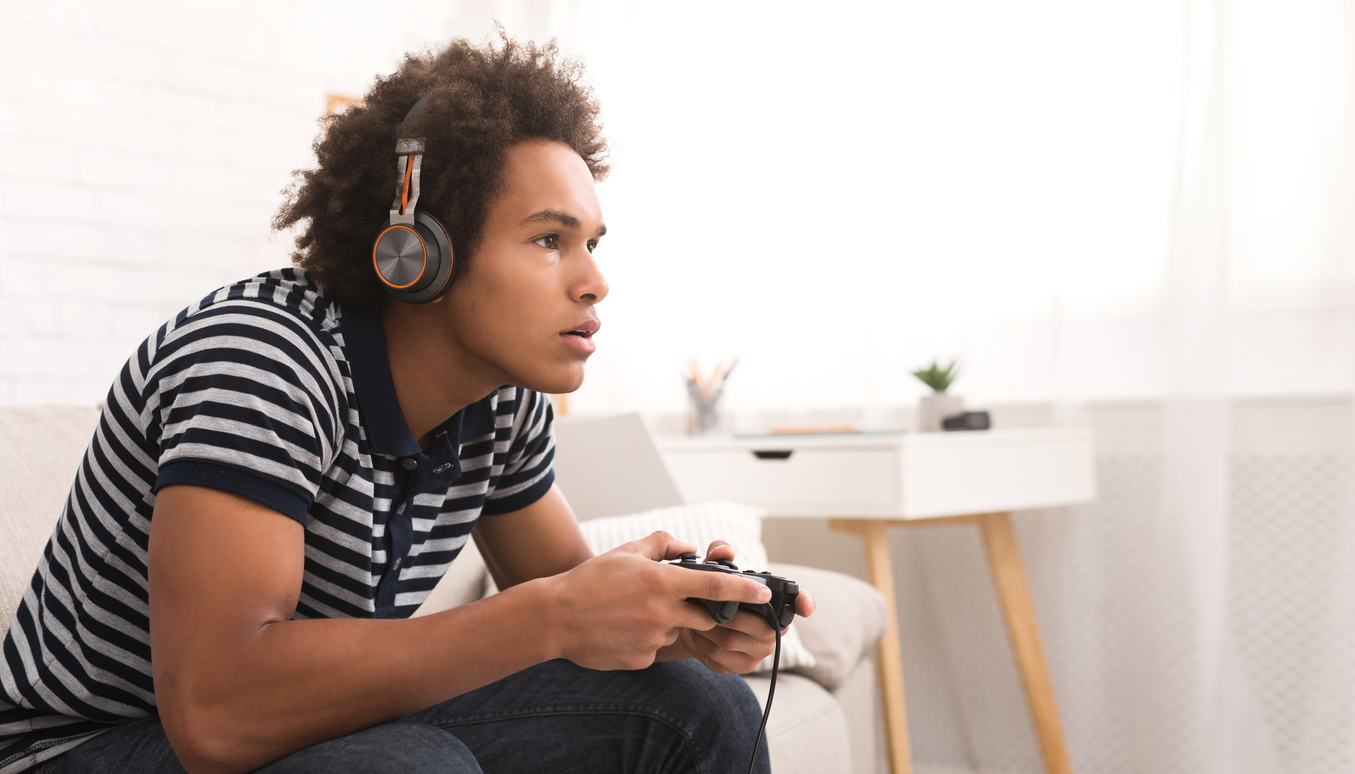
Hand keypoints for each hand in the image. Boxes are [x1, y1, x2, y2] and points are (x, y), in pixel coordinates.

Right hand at [545, 531, 775, 670]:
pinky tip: (621, 630)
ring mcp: (653, 639)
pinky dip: (646, 640)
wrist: (555, 617)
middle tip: (667, 602)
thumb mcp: (626, 552)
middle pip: (704, 618)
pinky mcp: (642, 660)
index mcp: (662, 583)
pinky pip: (657, 649)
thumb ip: (662, 544)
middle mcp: (662, 612)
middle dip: (699, 612)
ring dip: (667, 624)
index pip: (715, 588)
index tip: (765, 594)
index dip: (745, 591)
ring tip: (631, 614)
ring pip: (677, 633)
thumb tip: (688, 547)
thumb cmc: (590, 581)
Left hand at [670, 541, 815, 673]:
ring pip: (733, 641)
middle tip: (704, 607)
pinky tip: (695, 634)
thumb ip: (718, 554)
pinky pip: (721, 657)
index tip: (806, 608)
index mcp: (774, 604)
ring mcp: (761, 650)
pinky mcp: (743, 666)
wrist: (693, 625)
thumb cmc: (711, 595)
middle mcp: (774, 629)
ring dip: (708, 629)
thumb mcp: (713, 571)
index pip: (798, 602)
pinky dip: (703, 645)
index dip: (805, 603)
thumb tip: (723, 552)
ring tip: (694, 618)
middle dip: (727, 616)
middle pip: (758, 626)